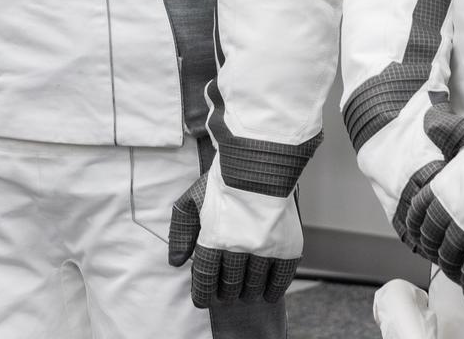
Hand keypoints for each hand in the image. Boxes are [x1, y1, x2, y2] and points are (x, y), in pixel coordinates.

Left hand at [166, 168, 300, 307]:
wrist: (260, 163)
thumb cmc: (223, 181)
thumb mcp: (192, 201)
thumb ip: (182, 232)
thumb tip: (176, 262)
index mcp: (214, 237)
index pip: (206, 278)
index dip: (202, 293)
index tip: (202, 299)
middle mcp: (239, 247)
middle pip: (231, 285)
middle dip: (226, 293)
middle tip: (225, 294)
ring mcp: (265, 248)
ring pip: (254, 285)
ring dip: (247, 293)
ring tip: (244, 293)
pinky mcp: (287, 247)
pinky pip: (281, 279)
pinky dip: (273, 290)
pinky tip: (267, 292)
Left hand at [397, 138, 463, 303]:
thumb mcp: (460, 135)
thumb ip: (443, 133)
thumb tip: (430, 119)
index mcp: (440, 189)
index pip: (418, 214)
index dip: (418, 227)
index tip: (420, 235)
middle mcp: (448, 213)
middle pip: (433, 240)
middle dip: (435, 250)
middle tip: (441, 259)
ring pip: (452, 259)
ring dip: (452, 270)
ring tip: (456, 277)